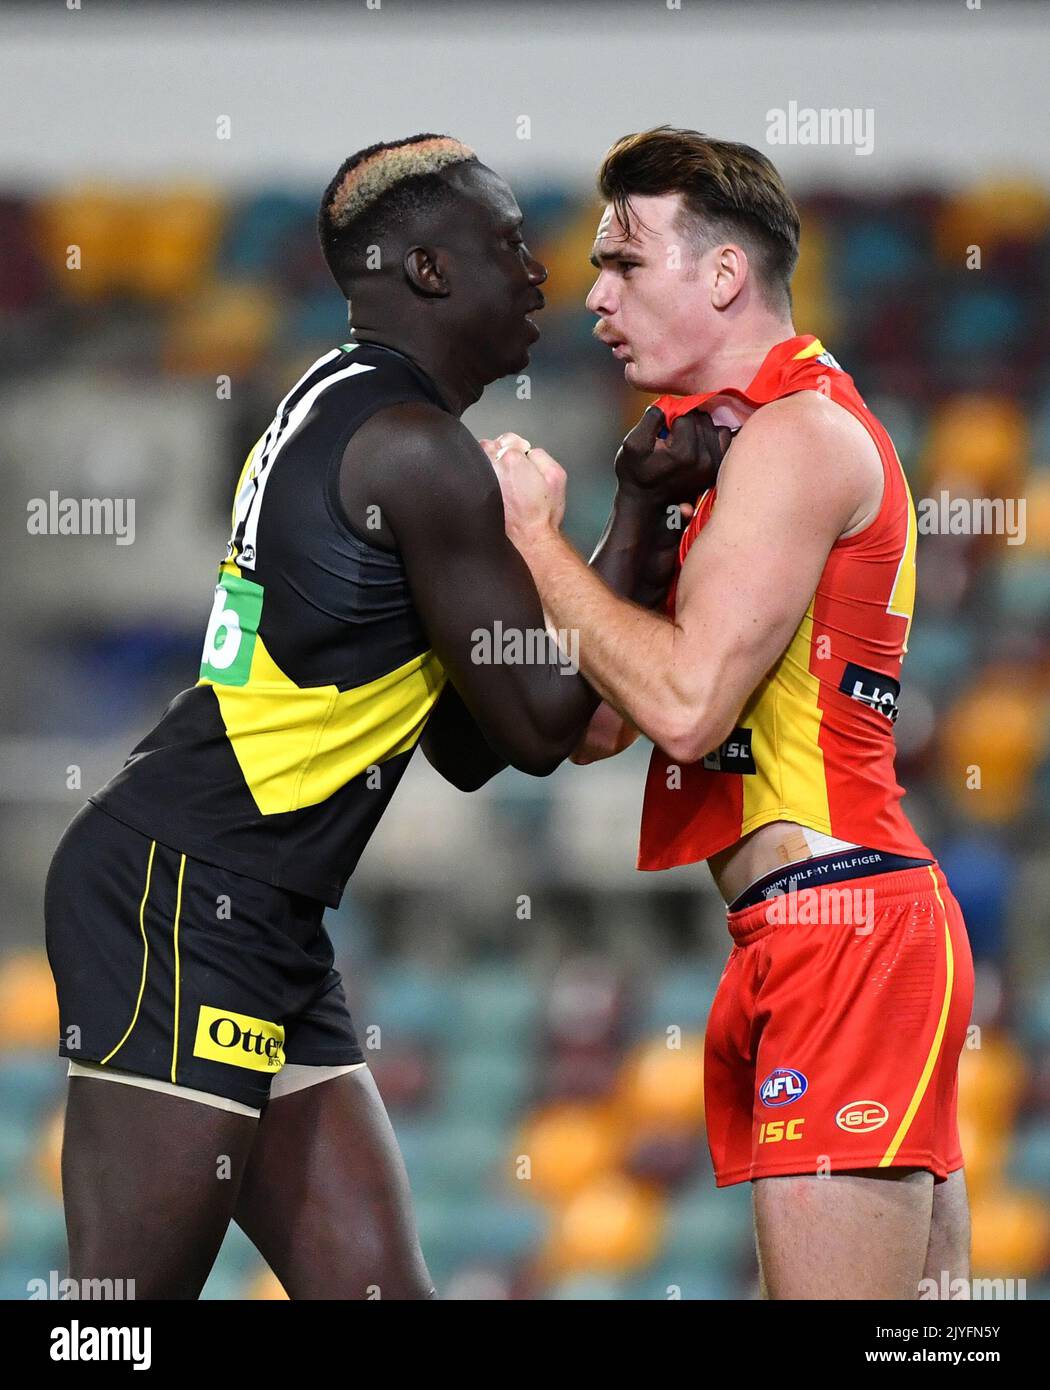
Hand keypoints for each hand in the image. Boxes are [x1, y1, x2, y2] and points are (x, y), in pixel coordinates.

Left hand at [481, 432, 565, 544]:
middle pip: (488, 445)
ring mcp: (482, 481)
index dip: (516, 446)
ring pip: (477, 459)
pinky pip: (472, 477)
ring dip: (486, 462)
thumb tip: (526, 451)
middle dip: (498, 451)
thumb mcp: (556, 475)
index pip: (508, 439)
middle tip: (510, 466)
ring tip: (500, 477)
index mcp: (512, 460)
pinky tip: (489, 486)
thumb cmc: (544, 510)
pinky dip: (478, 476)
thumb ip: (540, 455)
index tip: (521, 456)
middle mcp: (493, 468)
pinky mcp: (474, 496)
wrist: (530, 537)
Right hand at [615, 406, 732, 516]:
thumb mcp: (632, 443)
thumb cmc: (635, 474)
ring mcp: (714, 466)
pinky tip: (697, 445)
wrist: (645, 505)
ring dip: (699, 428)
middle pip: (702, 419)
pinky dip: (712, 436)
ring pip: (714, 426)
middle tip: (670, 437)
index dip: (670, 416)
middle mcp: (705, 460)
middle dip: (685, 422)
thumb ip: (651, 418)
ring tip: (682, 442)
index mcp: (684, 452)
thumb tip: (668, 404)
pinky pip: (725, 438)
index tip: (661, 430)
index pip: (685, 414)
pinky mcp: (719, 469)